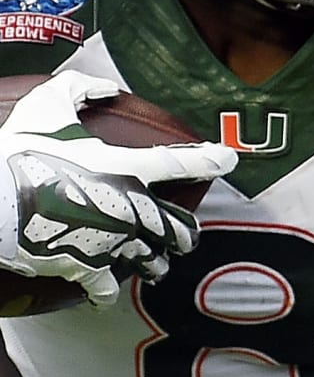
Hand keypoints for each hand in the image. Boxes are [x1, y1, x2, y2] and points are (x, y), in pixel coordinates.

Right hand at [0, 71, 237, 303]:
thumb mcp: (46, 105)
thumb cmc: (18, 153)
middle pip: (182, 231)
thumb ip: (80, 88)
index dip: (212, 160)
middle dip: (186, 234)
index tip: (229, 159)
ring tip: (155, 262)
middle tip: (183, 233)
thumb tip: (106, 86)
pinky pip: (106, 289)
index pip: (186, 163)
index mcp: (129, 170)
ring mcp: (112, 244)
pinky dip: (104, 289)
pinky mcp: (86, 270)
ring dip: (157, 263)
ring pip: (155, 264)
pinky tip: (102, 289)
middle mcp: (132, 211)